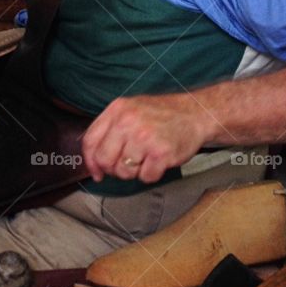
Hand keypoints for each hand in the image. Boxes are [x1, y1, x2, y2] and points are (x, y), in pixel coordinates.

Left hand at [81, 95, 210, 183]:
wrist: (195, 113)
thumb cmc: (161, 115)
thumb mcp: (130, 110)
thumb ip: (110, 129)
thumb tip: (93, 162)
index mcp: (117, 110)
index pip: (90, 141)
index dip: (90, 161)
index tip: (96, 172)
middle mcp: (128, 121)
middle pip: (104, 160)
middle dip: (114, 169)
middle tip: (128, 165)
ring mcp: (144, 137)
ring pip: (124, 172)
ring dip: (135, 171)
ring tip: (147, 157)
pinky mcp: (161, 152)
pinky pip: (145, 177)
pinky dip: (152, 174)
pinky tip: (159, 160)